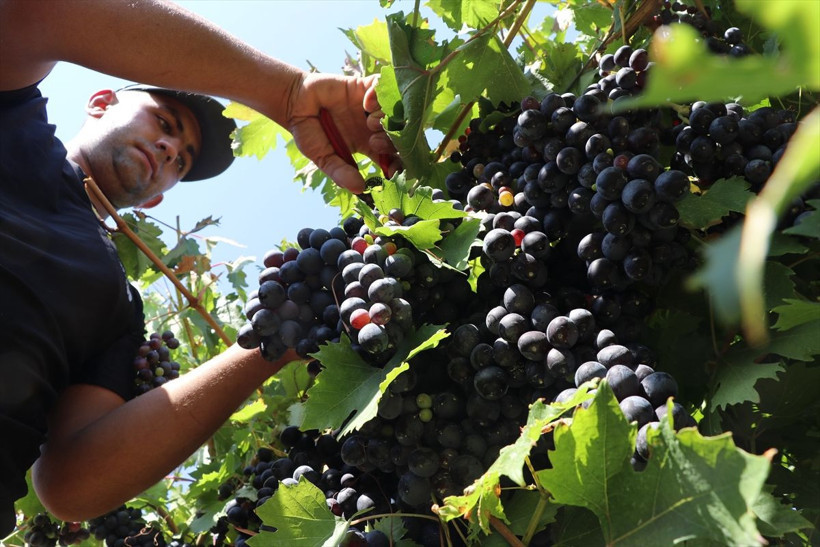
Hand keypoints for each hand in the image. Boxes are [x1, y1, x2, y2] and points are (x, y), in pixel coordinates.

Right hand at [283, 73, 399, 192]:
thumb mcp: (323, 158)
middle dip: (393, 141)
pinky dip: (379, 94)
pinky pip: (381, 85)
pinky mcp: (362, 86)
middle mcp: (373, 125)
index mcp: (368, 145)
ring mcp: (369, 106)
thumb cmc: (308, 133)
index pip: (392, 155)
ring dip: (386, 118)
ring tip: (369, 123)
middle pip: (399, 133)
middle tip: (375, 143)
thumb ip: (341, 172)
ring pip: (395, 109)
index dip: (397, 164)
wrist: (294, 105)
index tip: (391, 171)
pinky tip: (366, 103)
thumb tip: (360, 189)